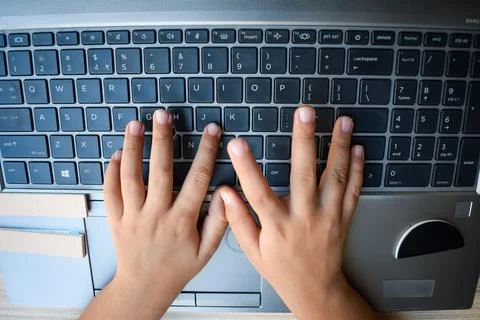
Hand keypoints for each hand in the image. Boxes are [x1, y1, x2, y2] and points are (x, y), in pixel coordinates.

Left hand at [83, 110, 227, 318]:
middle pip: (159, 171)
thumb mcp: (206, 251)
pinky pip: (110, 192)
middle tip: (163, 114)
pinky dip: (111, 171)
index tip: (212, 130)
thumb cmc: (177, 268)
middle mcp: (156, 215)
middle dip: (162, 139)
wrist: (144, 287)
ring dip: (132, 148)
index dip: (206, 152)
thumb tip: (229, 193)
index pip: (197, 180)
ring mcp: (133, 216)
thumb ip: (219, 222)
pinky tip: (117, 153)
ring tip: (135, 124)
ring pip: (130, 177)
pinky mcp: (115, 219)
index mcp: (182, 221)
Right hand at [219, 106, 376, 319]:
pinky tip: (359, 149)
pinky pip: (354, 190)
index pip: (258, 193)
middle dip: (304, 140)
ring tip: (342, 122)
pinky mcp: (344, 218)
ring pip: (335, 177)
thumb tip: (225, 194)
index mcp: (278, 227)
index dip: (246, 168)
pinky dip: (358, 168)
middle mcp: (305, 218)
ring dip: (339, 147)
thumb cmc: (282, 270)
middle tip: (305, 113)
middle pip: (304, 174)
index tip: (238, 144)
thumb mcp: (254, 251)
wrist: (316, 289)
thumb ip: (239, 221)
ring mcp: (328, 216)